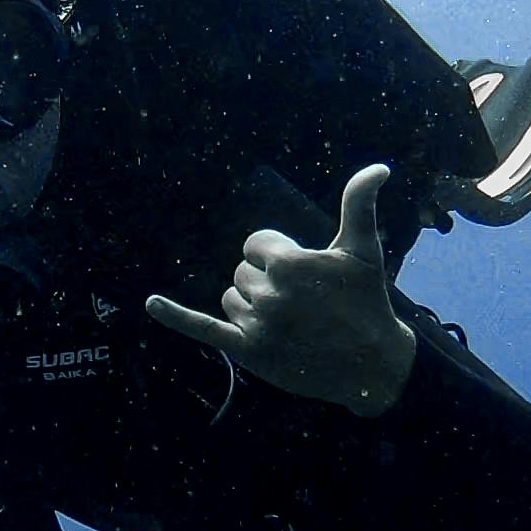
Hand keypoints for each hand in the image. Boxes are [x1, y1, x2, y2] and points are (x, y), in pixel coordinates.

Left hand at [145, 164, 419, 419]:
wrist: (371, 365)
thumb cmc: (366, 301)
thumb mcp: (363, 250)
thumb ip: (360, 204)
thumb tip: (379, 166)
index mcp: (288, 263)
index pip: (255, 245)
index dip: (277, 256)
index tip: (304, 275)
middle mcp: (268, 293)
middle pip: (243, 273)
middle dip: (267, 283)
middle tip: (303, 304)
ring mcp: (255, 324)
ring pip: (232, 299)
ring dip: (252, 306)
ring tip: (290, 322)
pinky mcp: (247, 352)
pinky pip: (202, 328)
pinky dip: (174, 316)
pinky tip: (151, 303)